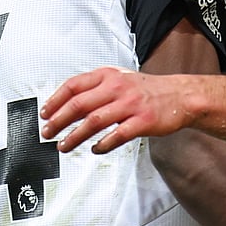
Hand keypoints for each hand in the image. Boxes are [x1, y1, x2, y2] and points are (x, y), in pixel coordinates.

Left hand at [40, 67, 198, 153]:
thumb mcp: (119, 79)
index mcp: (108, 75)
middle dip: (58, 121)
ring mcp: (130, 105)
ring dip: (74, 136)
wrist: (180, 96)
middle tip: (47, 133)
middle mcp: (117, 87)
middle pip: (79, 105)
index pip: (73, 86)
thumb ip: (96, 88)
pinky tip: (94, 149)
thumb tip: (67, 104)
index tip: (44, 113)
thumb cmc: (146, 90)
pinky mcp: (142, 121)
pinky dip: (102, 145)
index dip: (55, 101)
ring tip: (64, 146)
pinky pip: (116, 135)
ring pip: (93, 122)